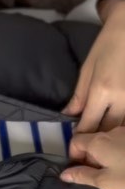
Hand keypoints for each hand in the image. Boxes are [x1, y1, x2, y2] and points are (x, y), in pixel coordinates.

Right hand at [61, 126, 124, 188]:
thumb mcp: (105, 181)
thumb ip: (83, 176)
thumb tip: (63, 174)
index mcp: (98, 141)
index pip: (75, 141)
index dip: (74, 155)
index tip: (81, 169)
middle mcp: (110, 131)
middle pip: (91, 140)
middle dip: (90, 155)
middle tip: (98, 172)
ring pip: (107, 140)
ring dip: (105, 153)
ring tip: (114, 169)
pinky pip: (120, 141)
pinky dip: (117, 150)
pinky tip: (123, 162)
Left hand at [63, 0, 124, 130]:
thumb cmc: (108, 45)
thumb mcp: (88, 69)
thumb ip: (79, 96)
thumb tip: (69, 115)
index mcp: (102, 91)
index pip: (89, 124)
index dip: (81, 136)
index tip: (75, 143)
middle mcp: (121, 99)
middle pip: (109, 130)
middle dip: (97, 139)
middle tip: (88, 143)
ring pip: (123, 127)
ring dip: (112, 133)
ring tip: (102, 136)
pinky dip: (123, 123)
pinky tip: (116, 124)